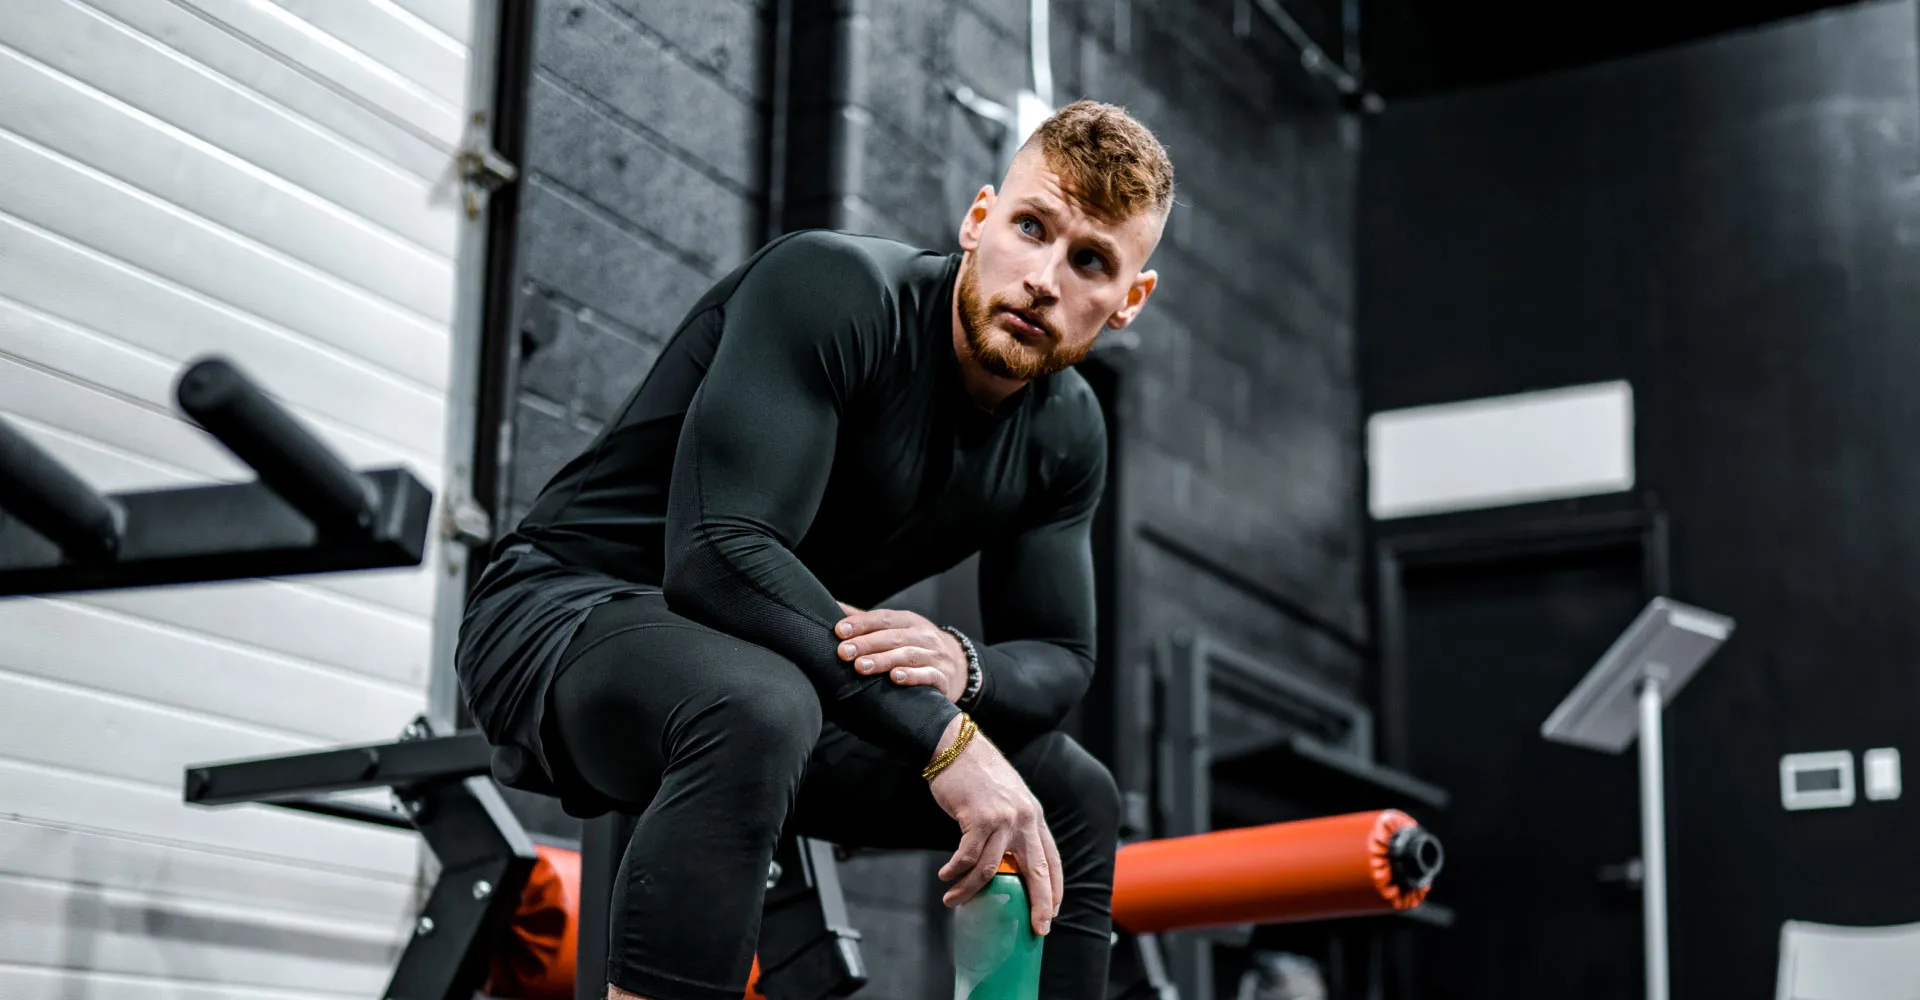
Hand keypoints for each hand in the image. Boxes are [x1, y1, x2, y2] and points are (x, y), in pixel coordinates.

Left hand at [833, 603, 967, 702]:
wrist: (959, 666)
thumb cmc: (918, 645)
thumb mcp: (898, 629)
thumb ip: (868, 621)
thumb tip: (835, 608)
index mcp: (910, 621)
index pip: (884, 618)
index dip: (861, 623)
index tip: (839, 631)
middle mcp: (924, 636)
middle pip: (893, 637)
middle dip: (867, 644)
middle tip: (843, 652)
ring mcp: (935, 656)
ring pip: (908, 655)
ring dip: (883, 660)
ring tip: (860, 667)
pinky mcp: (943, 678)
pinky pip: (928, 675)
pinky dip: (912, 676)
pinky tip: (895, 678)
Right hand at [925, 715, 1063, 934]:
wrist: (957, 746)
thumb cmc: (978, 775)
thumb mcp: (1007, 799)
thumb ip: (1013, 827)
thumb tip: (1006, 864)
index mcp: (1034, 816)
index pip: (1052, 859)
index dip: (1055, 888)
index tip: (1054, 912)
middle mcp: (1024, 819)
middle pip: (1036, 871)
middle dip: (1040, 904)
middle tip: (1036, 928)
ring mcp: (1003, 819)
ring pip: (992, 869)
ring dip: (970, 890)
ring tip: (953, 900)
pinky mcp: (978, 818)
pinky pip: (967, 856)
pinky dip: (954, 871)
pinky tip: (945, 876)